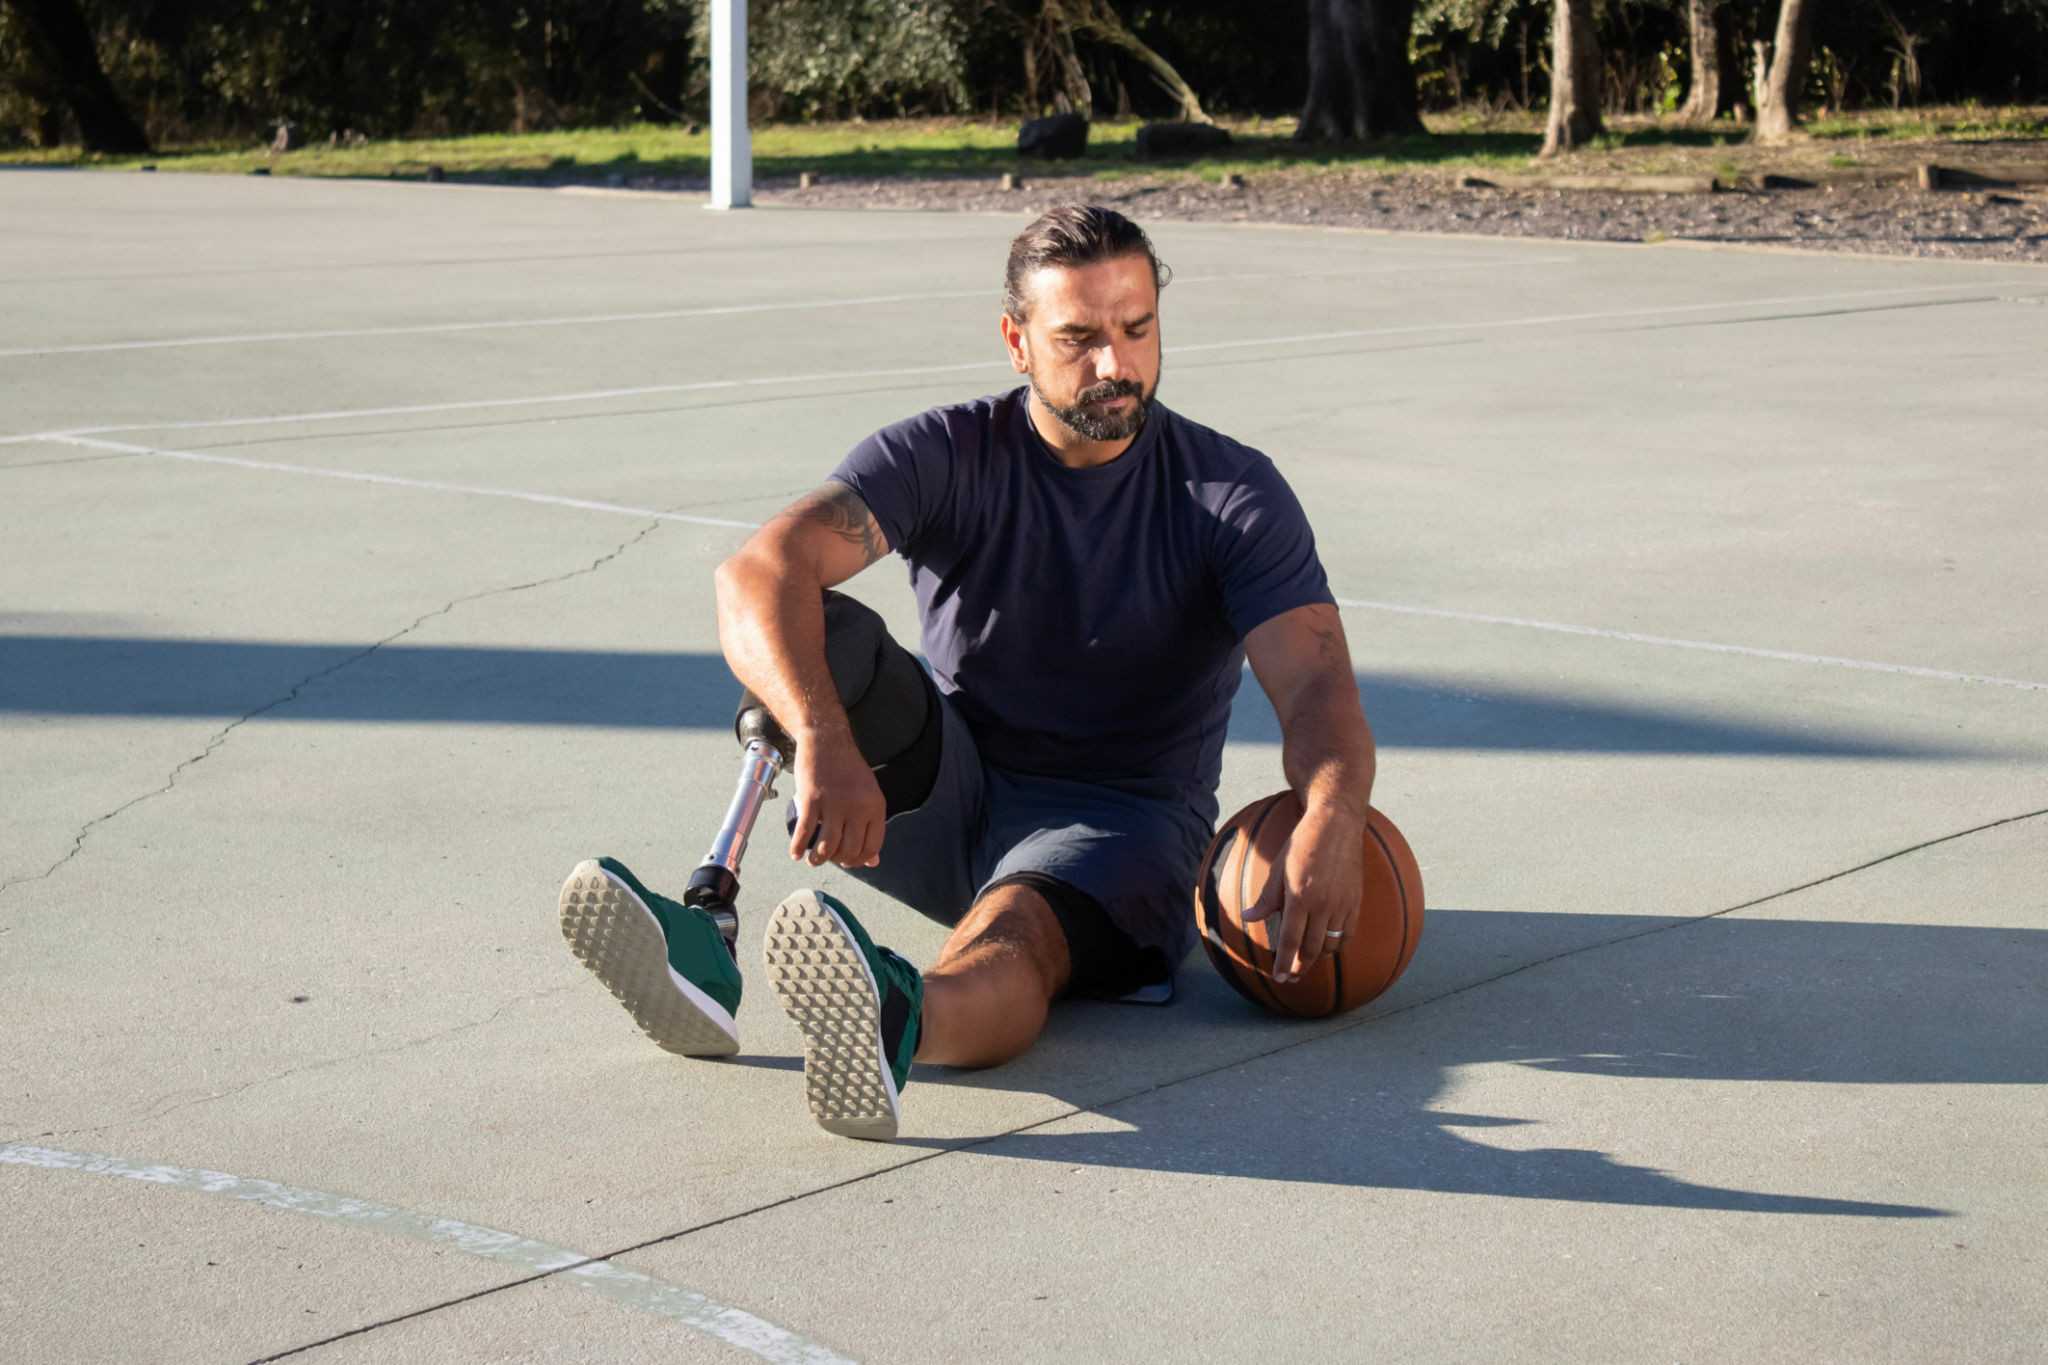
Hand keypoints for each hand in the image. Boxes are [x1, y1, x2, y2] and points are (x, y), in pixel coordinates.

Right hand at [789, 728, 886, 868]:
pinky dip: (798, 847)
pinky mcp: (811, 799)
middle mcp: (857, 806)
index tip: (849, 862)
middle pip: (849, 850)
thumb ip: (871, 826)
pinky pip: (804, 833)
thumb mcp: (868, 794)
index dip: (859, 860)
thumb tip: (873, 861)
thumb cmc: (847, 768)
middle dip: (838, 861)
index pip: (872, 846)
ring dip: (818, 860)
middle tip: (829, 859)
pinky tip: (796, 853)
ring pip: (827, 847)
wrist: (826, 740)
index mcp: (875, 806)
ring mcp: (833, 803)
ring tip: (813, 861)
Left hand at [1241, 800, 1365, 983]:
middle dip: (1300, 968)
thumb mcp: (1278, 868)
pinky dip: (1337, 944)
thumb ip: (1267, 898)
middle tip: (1290, 978)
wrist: (1336, 824)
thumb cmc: (1303, 844)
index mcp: (1301, 896)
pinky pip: (1348, 933)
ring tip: (1305, 961)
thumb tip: (1249, 919)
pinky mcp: (1356, 901)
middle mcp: (1324, 904)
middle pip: (1312, 949)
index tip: (1278, 978)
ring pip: (1331, 944)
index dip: (1284, 963)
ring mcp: (1342, 903)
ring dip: (1317, 957)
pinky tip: (1326, 945)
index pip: (1291, 941)